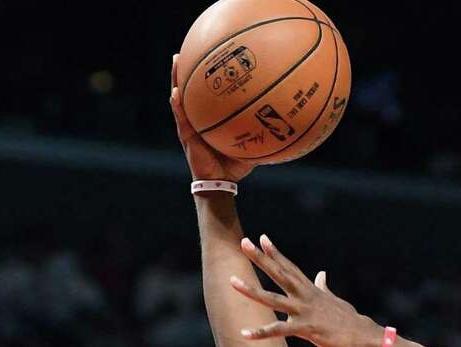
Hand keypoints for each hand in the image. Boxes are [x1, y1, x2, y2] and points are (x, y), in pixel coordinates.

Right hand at [170, 53, 253, 182]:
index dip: (205, 75)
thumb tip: (285, 123)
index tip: (208, 55)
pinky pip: (181, 117)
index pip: (207, 93)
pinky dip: (177, 105)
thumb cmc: (234, 165)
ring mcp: (190, 126)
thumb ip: (263, 132)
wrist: (220, 183)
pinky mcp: (186, 136)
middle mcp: (198, 119)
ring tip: (176, 61)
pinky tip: (176, 93)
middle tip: (185, 50)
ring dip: (176, 79)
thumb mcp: (251, 145)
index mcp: (210, 119)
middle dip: (187, 69)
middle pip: (191, 89)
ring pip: (180, 98)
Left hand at [230, 235, 384, 346]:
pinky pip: (279, 330)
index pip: (290, 267)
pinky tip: (244, 334)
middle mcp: (306, 296)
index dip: (276, 254)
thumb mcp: (335, 301)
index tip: (263, 238)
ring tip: (232, 281)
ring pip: (273, 299)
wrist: (366, 337)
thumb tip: (321, 274)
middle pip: (279, 273)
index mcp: (312, 291)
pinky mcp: (307, 329)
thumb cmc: (351, 322)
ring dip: (251, 291)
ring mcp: (305, 311)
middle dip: (261, 259)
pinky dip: (261, 333)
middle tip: (244, 242)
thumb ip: (324, 287)